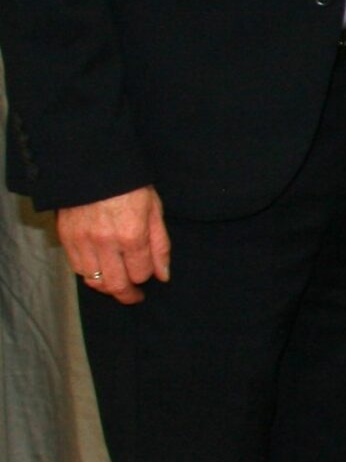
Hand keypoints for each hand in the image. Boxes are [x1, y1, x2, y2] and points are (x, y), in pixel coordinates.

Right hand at [59, 185, 169, 304]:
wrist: (94, 165)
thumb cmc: (130, 186)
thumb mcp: (155, 210)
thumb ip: (160, 245)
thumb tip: (163, 275)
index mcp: (132, 234)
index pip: (140, 274)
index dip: (146, 277)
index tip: (148, 276)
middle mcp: (105, 242)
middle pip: (115, 284)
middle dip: (126, 294)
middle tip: (133, 296)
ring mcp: (83, 241)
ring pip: (93, 280)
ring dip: (106, 285)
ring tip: (116, 282)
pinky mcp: (66, 238)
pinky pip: (77, 268)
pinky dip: (89, 273)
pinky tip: (99, 267)